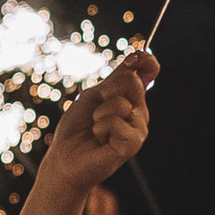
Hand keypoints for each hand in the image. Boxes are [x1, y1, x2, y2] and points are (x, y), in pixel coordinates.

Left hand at [43, 48, 156, 194]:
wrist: (64, 158)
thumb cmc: (77, 128)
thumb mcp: (95, 95)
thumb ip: (117, 78)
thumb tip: (139, 56)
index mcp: (132, 98)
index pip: (150, 71)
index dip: (145, 60)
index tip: (133, 58)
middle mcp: (139, 113)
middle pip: (132, 82)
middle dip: (107, 92)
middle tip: (96, 111)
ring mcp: (138, 129)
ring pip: (121, 104)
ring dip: (99, 114)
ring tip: (96, 130)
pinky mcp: (132, 144)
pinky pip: (117, 122)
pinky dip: (100, 128)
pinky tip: (99, 140)